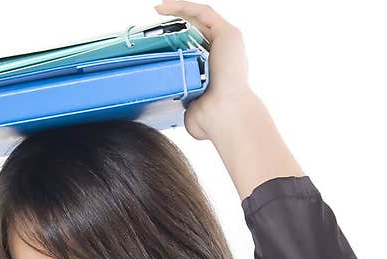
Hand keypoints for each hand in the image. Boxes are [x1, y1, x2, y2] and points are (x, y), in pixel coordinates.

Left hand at [154, 1, 254, 140]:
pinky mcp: (228, 34)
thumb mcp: (190, 108)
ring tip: (158, 8)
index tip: (160, 36)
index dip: (179, 37)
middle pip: (199, 28)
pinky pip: (204, 13)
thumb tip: (169, 108)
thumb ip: (183, 102)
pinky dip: (184, 7)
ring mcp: (229, 42)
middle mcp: (226, 53)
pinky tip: (166, 7)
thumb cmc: (210, 118)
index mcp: (218, 69)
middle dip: (178, 19)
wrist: (224, 115)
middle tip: (157, 16)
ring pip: (202, 17)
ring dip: (179, 9)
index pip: (198, 45)